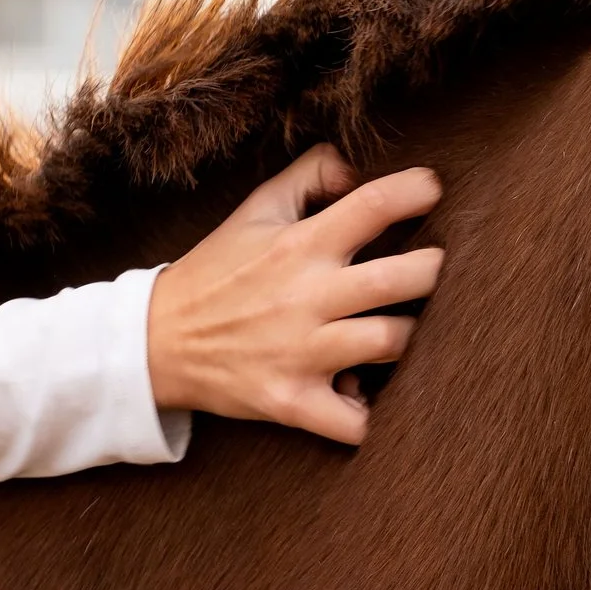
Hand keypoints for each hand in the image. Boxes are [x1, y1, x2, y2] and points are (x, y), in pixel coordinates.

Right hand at [148, 145, 443, 444]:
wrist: (156, 342)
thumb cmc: (216, 272)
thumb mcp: (255, 210)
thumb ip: (308, 176)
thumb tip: (355, 168)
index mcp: (299, 245)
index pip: (374, 205)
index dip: (417, 191)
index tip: (433, 189)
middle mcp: (307, 296)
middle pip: (404, 279)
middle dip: (434, 270)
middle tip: (433, 270)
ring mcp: (302, 353)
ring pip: (392, 343)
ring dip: (412, 338)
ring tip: (406, 330)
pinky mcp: (293, 402)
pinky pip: (354, 422)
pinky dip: (372, 415)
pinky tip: (370, 397)